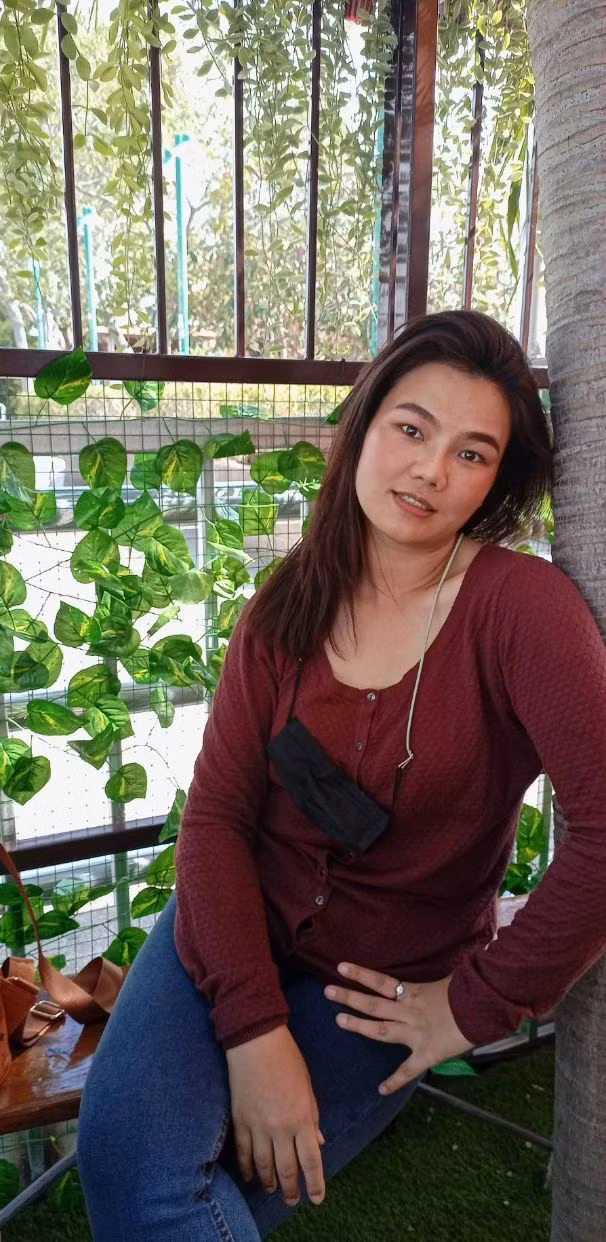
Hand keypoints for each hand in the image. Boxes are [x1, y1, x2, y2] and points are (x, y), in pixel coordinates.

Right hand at [226, 1025, 324, 1206]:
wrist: (256, 1041)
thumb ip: (313, 1118)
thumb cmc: (287, 1059)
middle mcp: (281, 1127)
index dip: (315, 1183)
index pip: (311, 1161)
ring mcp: (258, 1125)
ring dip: (270, 1182)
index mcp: (302, 1118)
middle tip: (292, 1200)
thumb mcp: (307, 1087)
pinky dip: (247, 1167)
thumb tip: (318, 1143)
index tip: (316, 1198)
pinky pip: (243, 1151)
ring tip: (273, 1190)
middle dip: (291, 1189)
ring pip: (264, 1165)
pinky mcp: (240, 1120)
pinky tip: (250, 1176)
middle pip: (287, 1169)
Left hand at [324, 962, 473, 1094]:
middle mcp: (408, 1012)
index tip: (341, 967)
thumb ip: (434, 983)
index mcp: (413, 993)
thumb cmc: (469, 991)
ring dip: (359, 1025)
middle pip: (373, 1003)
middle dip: (350, 998)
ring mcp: (415, 1033)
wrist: (484, 1008)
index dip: (360, 974)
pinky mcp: (426, 1053)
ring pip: (381, 1029)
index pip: (381, 981)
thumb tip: (437, 977)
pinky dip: (394, 1081)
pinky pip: (407, 1070)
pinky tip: (381, 1090)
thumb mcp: (448, 981)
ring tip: (338, 1020)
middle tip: (328, 991)